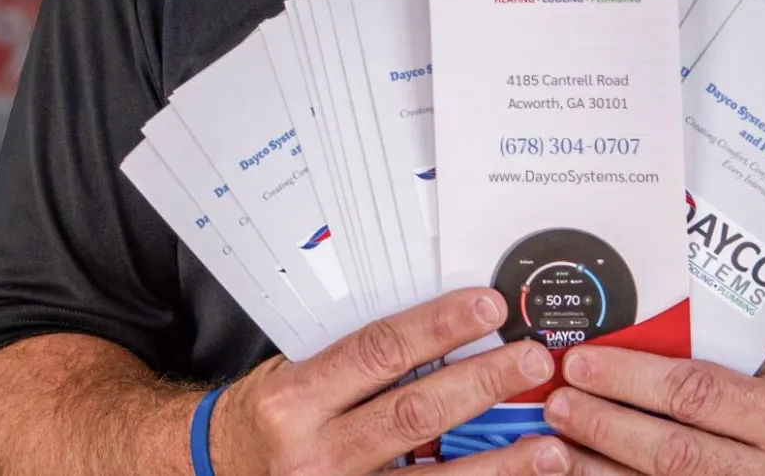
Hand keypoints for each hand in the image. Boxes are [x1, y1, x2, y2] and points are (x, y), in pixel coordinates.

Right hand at [208, 287, 554, 475]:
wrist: (212, 474)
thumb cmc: (265, 418)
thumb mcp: (292, 373)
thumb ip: (354, 358)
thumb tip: (437, 327)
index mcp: (294, 399)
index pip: (377, 353)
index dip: (436, 328)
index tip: (486, 306)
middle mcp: (313, 454)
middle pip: (415, 416)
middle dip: (482, 385)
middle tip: (533, 361)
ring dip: (500, 464)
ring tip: (552, 446)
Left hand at [533, 349, 764, 474]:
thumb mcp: (762, 375)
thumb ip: (701, 366)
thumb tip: (618, 349)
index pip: (695, 393)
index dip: (630, 379)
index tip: (582, 364)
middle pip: (673, 453)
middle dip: (606, 427)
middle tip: (558, 404)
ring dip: (599, 472)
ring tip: (553, 448)